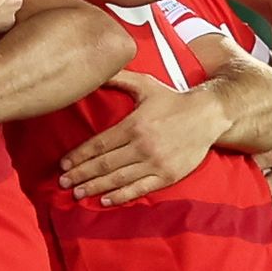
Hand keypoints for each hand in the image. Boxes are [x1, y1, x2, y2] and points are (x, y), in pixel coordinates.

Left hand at [55, 72, 222, 205]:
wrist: (209, 115)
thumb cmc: (174, 99)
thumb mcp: (146, 84)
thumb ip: (120, 79)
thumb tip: (97, 70)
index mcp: (134, 125)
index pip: (99, 144)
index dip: (79, 156)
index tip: (64, 164)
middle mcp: (142, 145)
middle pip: (104, 164)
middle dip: (81, 174)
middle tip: (62, 183)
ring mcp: (155, 162)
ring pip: (118, 178)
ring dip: (95, 187)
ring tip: (76, 193)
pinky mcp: (167, 175)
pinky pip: (139, 189)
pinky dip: (121, 196)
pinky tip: (104, 200)